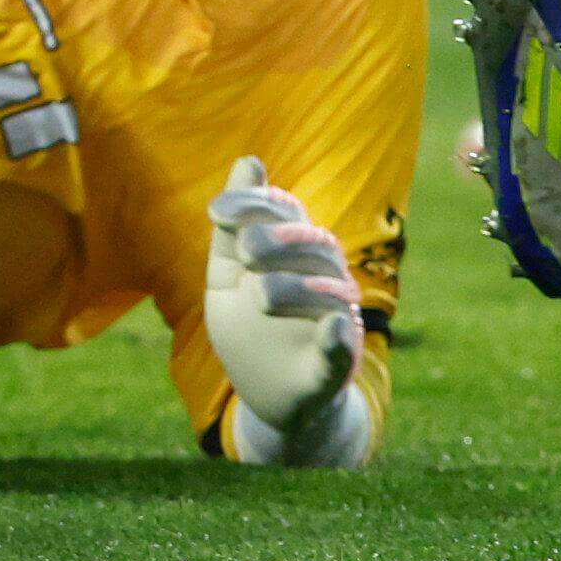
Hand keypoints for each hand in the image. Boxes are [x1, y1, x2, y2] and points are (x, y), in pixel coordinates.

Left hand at [203, 155, 367, 459]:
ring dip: (297, 287)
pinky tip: (330, 328)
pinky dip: (338, 337)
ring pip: (327, 289)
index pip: (283, 213)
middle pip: (310, 244)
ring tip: (261, 295)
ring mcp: (334, 319)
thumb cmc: (251, 329)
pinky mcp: (337, 361)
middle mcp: (320, 278)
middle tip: (247, 252)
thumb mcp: (230, 278)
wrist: (273, 399)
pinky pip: (342, 346)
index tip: (218, 213)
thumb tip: (249, 160)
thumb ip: (235, 227)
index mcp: (292, 253)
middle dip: (279, 242)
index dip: (254, 206)